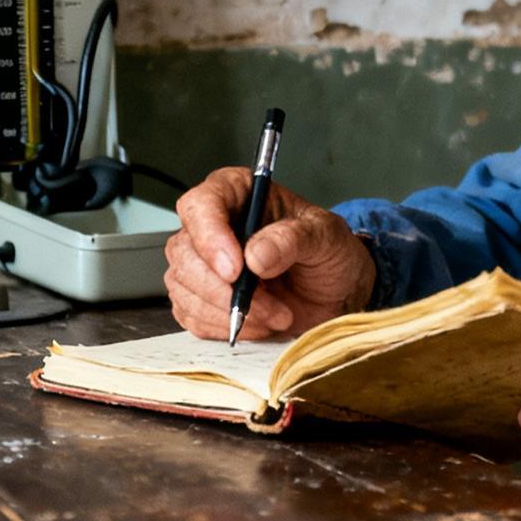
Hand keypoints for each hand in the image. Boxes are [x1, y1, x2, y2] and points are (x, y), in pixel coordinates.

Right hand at [166, 168, 376, 341]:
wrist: (335, 290)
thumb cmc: (328, 252)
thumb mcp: (325, 236)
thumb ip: (292, 239)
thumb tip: (255, 255)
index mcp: (236, 192)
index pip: (200, 205)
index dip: (210, 238)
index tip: (235, 270)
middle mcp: (212, 225)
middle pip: (185, 253)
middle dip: (224, 289)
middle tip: (270, 306)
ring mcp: (201, 262)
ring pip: (184, 289)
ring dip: (230, 312)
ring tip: (277, 315)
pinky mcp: (199, 297)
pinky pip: (192, 316)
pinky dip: (225, 327)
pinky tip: (260, 323)